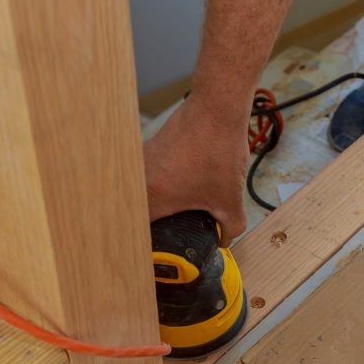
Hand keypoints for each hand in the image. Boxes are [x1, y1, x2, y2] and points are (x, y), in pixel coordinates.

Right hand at [143, 95, 248, 246]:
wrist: (216, 108)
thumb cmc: (218, 150)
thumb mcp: (229, 198)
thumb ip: (230, 227)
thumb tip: (225, 239)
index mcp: (153, 196)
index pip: (135, 231)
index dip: (141, 246)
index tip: (150, 254)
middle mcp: (139, 179)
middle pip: (133, 213)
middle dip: (147, 228)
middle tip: (163, 237)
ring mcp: (141, 161)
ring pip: (139, 194)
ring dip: (153, 205)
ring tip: (173, 214)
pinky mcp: (149, 149)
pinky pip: (146, 176)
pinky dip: (159, 186)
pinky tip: (179, 188)